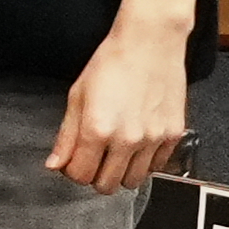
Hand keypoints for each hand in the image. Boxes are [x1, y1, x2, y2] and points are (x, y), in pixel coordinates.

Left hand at [49, 10, 195, 192]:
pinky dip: (144, 163)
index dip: (72, 170)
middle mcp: (127, 139)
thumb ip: (67, 135)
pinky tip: (136, 145)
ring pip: (132, 182)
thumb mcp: (78, 95)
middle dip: (94, 176)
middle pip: (106, 185)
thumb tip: (55, 164)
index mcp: (97, 129)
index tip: (74, 160)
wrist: (150, 43)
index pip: (79, 175)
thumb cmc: (113, 62)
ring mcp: (153, 139)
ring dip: (120, 173)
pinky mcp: (173, 135)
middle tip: (94, 158)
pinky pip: (156, 167)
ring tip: (115, 152)